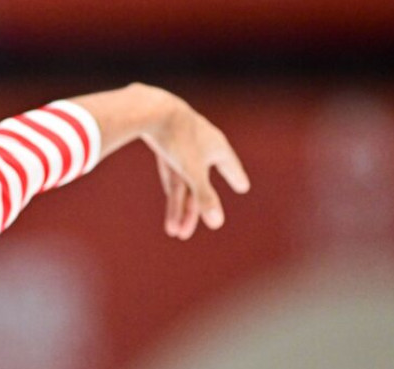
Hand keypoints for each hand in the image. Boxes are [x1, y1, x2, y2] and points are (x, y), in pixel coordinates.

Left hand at [72, 83, 250, 239]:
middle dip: (192, 212)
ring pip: (182, 180)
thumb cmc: (177, 140)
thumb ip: (204, 197)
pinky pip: (170, 170)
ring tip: (172, 232)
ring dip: (176, 207)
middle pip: (199, 184)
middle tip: (185, 233)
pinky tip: (171, 197)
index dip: (235, 176)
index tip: (242, 186)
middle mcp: (202, 143)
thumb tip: (216, 223)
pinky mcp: (164, 143)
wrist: (150, 110)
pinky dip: (170, 186)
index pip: (229, 165)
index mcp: (216, 146)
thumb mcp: (191, 172)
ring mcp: (183, 143)